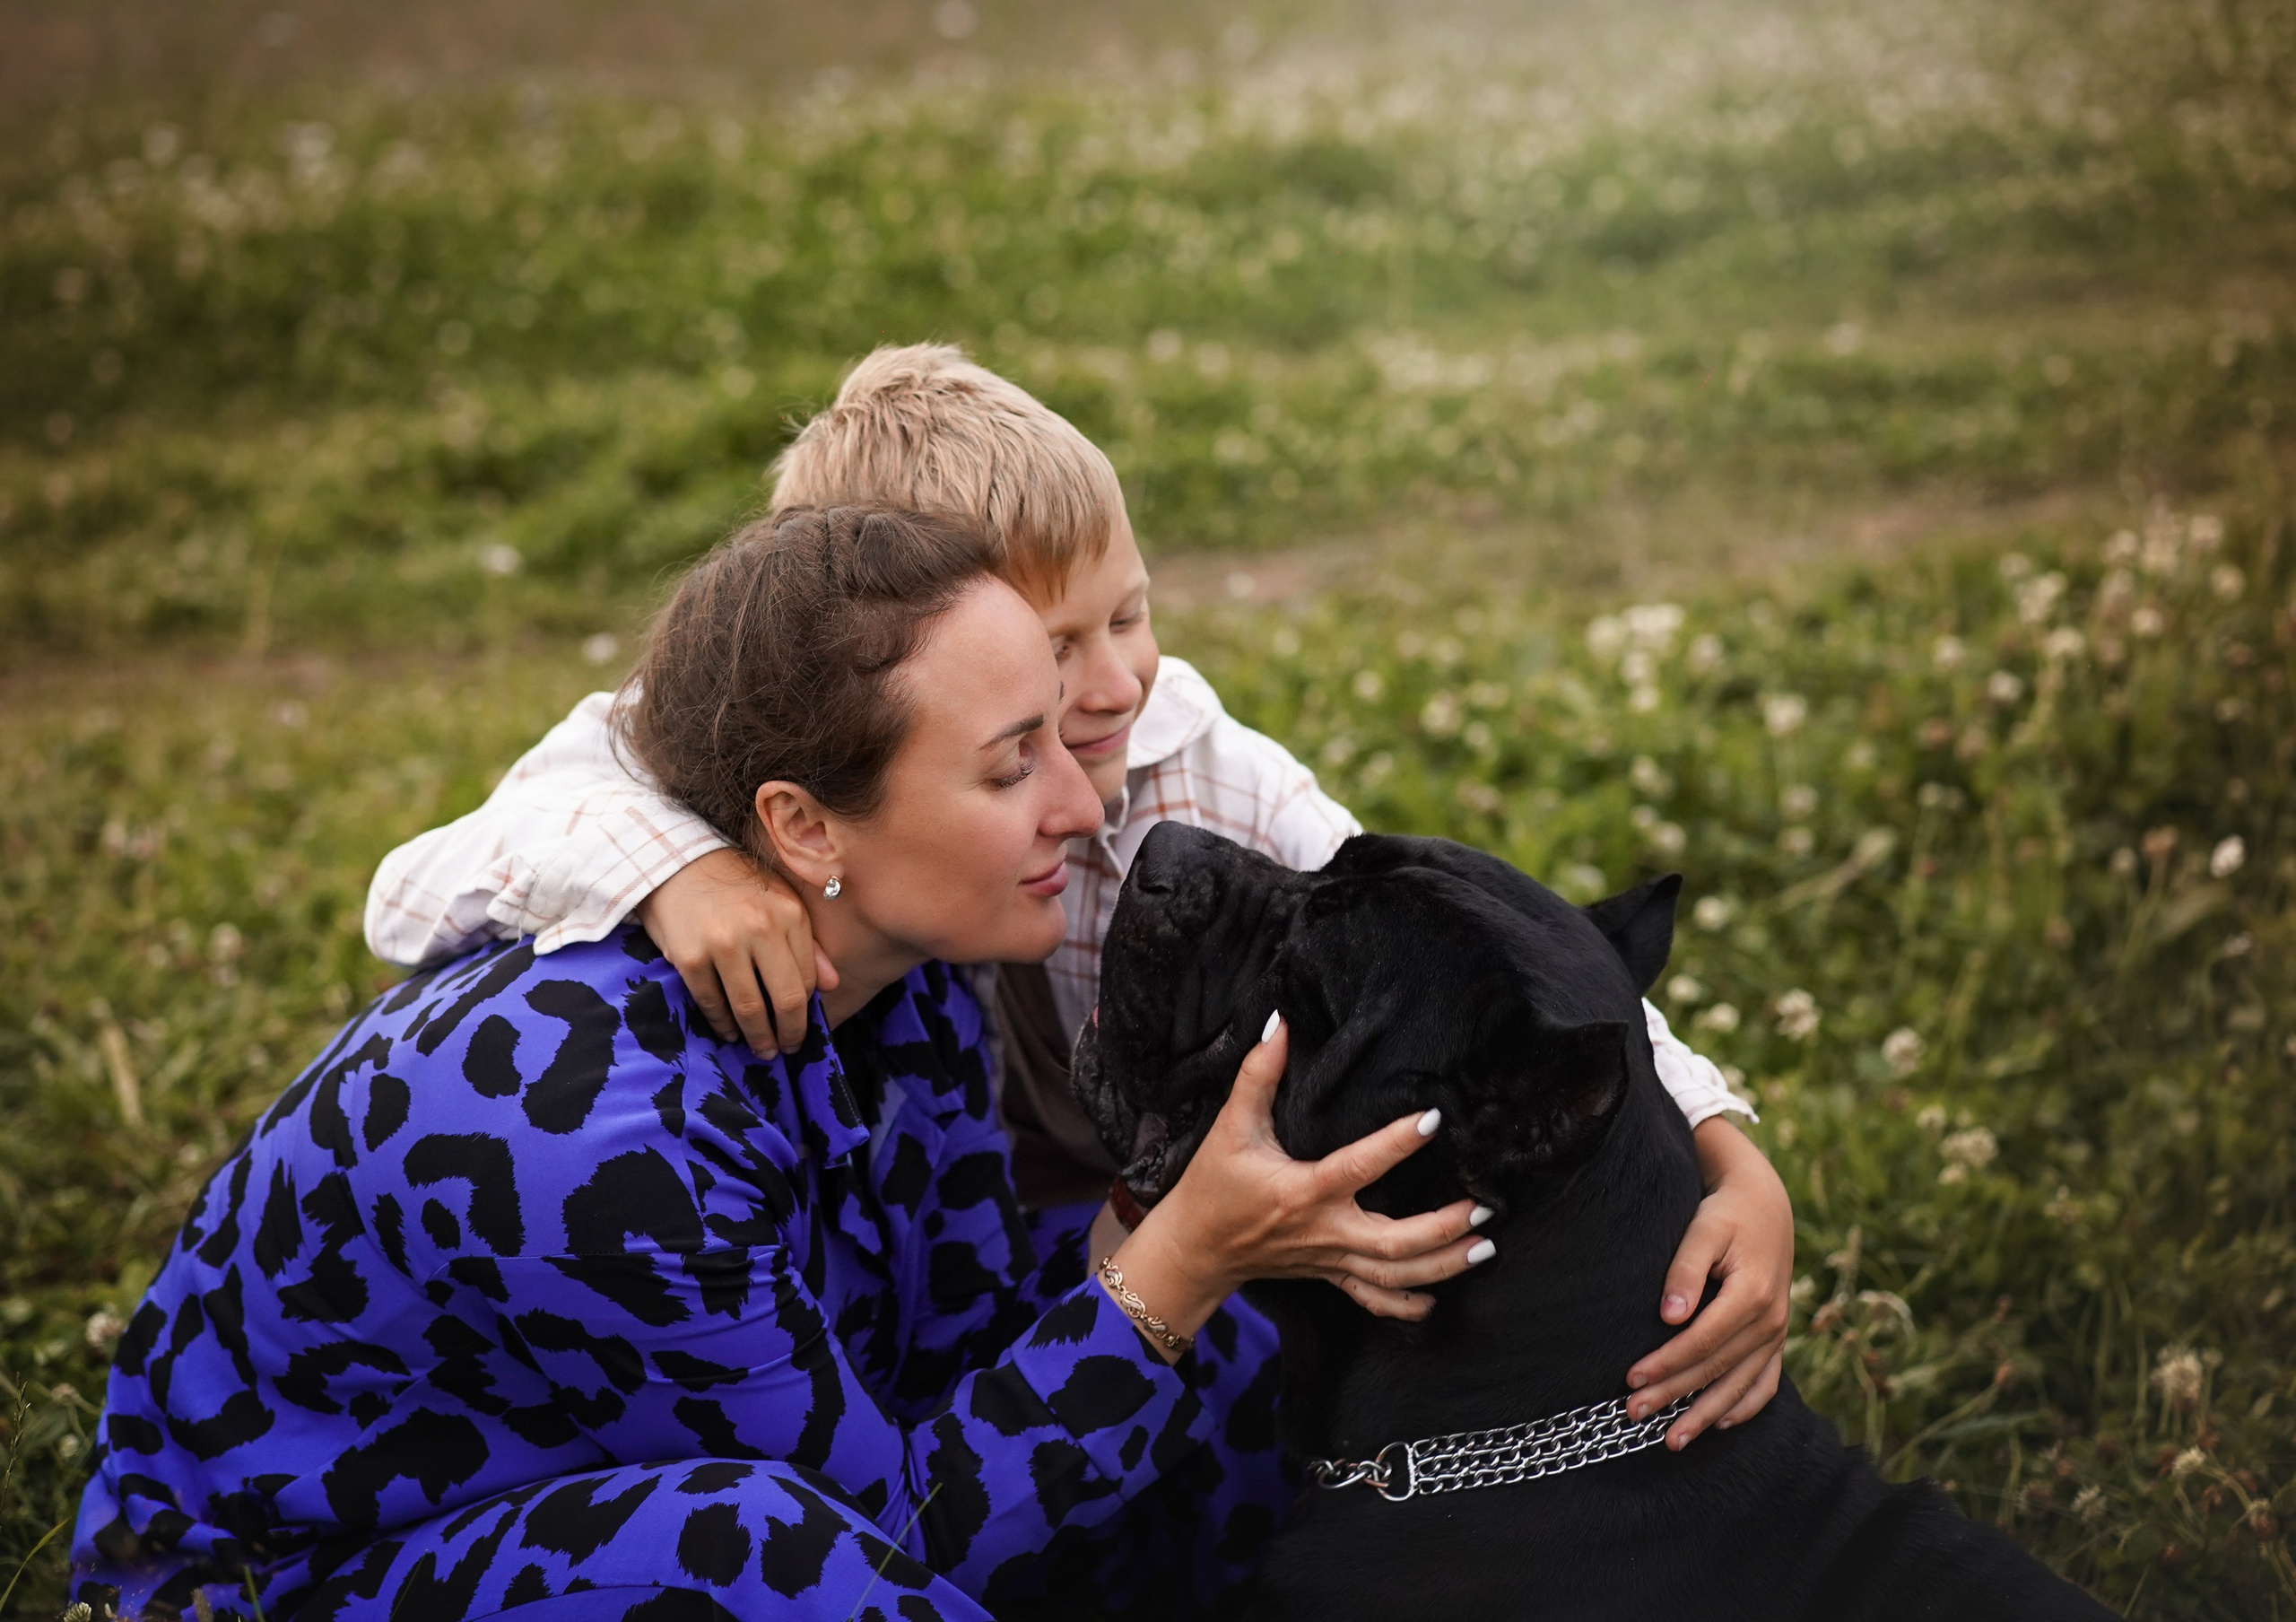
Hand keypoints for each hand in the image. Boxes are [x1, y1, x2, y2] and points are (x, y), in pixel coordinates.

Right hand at [634, 848, 838, 1055]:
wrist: (675, 864)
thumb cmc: (735, 886)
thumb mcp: (780, 902)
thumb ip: (808, 944)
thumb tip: (833, 984)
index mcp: (789, 914)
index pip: (808, 978)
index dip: (807, 1011)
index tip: (802, 1027)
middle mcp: (760, 928)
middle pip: (785, 999)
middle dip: (789, 1033)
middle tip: (787, 1049)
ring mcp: (723, 944)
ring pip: (749, 1007)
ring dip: (757, 1037)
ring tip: (762, 1049)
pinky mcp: (690, 957)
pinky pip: (712, 1003)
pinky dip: (722, 1024)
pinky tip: (728, 1032)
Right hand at [1105, 1015, 1493, 1356]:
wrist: (1194, 1248)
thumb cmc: (1213, 1186)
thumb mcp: (1231, 1127)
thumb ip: (1257, 1074)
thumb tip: (1279, 1022)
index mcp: (1302, 1192)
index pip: (1358, 1167)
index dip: (1396, 1144)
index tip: (1433, 1120)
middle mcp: (1323, 1231)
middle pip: (1393, 1243)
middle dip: (1442, 1229)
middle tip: (1483, 1207)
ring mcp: (1329, 1260)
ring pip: (1394, 1275)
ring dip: (1442, 1266)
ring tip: (1484, 1248)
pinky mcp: (1329, 1275)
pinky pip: (1372, 1298)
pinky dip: (1406, 1304)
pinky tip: (1437, 1300)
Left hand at [1625, 1116, 1792, 1447]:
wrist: (1764, 1205)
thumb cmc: (1724, 1214)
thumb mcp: (1703, 1229)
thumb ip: (1685, 1270)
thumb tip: (1669, 1317)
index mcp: (1751, 1295)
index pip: (1703, 1341)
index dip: (1667, 1363)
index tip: (1631, 1379)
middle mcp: (1770, 1320)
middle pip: (1716, 1369)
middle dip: (1674, 1395)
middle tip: (1632, 1413)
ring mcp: (1777, 1333)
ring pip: (1740, 1385)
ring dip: (1706, 1416)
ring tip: (1672, 1440)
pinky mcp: (1776, 1337)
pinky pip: (1766, 1382)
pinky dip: (1745, 1406)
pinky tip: (1721, 1423)